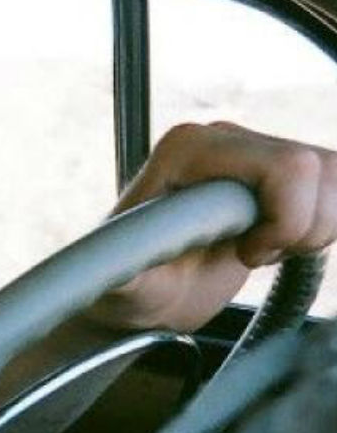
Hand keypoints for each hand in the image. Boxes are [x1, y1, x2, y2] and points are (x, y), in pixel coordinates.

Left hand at [90, 122, 336, 330]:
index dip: (282, 225)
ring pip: (335, 174)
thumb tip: (118, 277)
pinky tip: (279, 241)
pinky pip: (336, 186)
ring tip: (262, 248)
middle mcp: (222, 138)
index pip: (288, 167)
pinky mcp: (277, 171)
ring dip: (314, 227)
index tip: (242, 255)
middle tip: (253, 254)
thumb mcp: (127, 290)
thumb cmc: (135, 289)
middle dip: (301, 227)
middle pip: (321, 168)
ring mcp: (253, 150)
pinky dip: (323, 223)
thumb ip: (125, 277)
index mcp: (187, 149)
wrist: (149, 294)